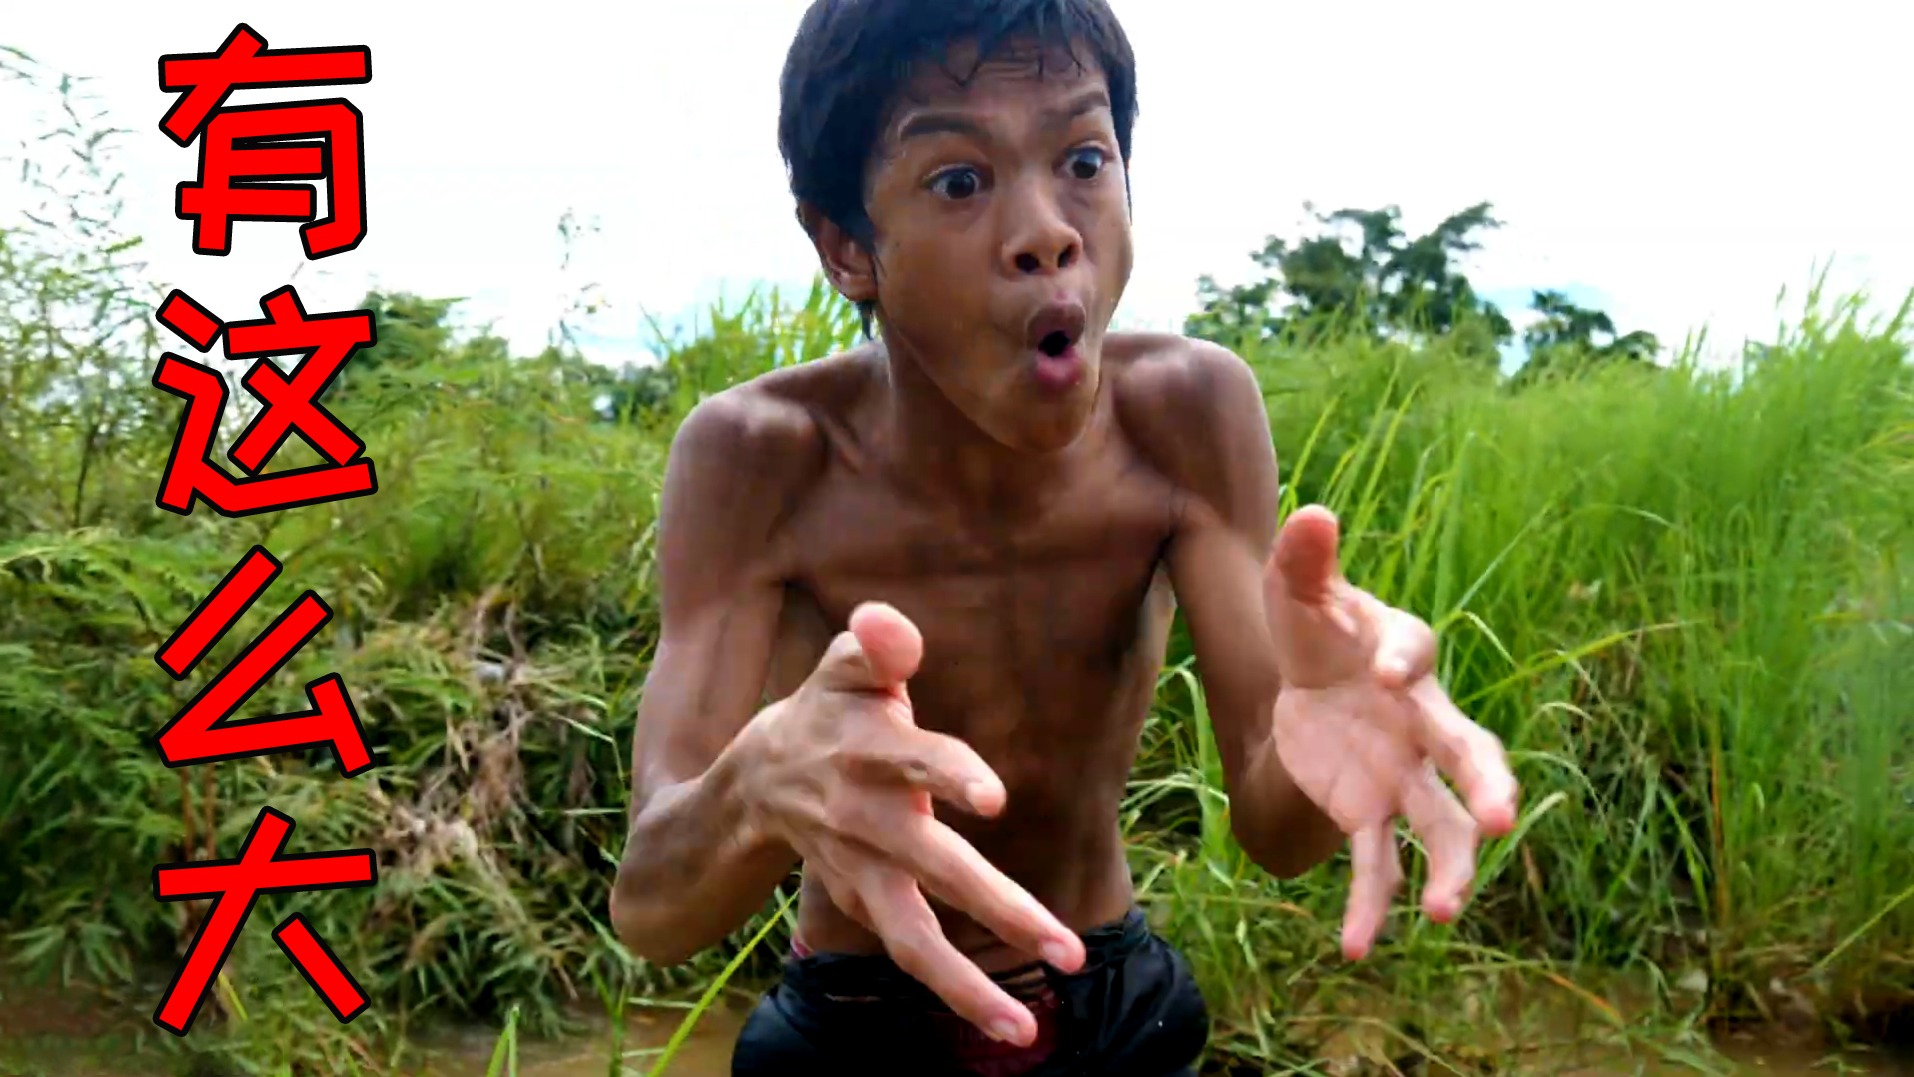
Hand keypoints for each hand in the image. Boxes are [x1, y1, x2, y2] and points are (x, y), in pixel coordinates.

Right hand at [735, 602, 1086, 1046]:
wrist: (757, 777)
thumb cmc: (831, 709)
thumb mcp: (843, 666)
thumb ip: (875, 645)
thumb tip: (890, 623)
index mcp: (866, 750)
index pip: (911, 761)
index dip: (948, 774)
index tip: (993, 798)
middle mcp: (865, 819)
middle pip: (931, 867)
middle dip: (998, 905)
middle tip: (1064, 946)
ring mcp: (862, 871)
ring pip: (910, 936)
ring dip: (966, 987)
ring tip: (1026, 1028)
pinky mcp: (864, 903)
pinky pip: (910, 952)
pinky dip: (954, 991)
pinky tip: (1010, 1020)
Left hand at [1264, 505, 1519, 960]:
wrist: (1302, 671)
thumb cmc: (1312, 621)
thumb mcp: (1294, 590)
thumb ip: (1304, 559)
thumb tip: (1310, 513)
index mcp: (1399, 654)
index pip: (1414, 652)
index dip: (1401, 658)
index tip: (1384, 671)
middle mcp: (1419, 719)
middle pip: (1468, 752)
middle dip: (1486, 784)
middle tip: (1502, 817)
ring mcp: (1403, 771)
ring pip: (1443, 826)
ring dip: (1453, 869)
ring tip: (1448, 914)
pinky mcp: (1370, 809)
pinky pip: (1378, 864)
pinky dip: (1371, 905)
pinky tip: (1356, 948)